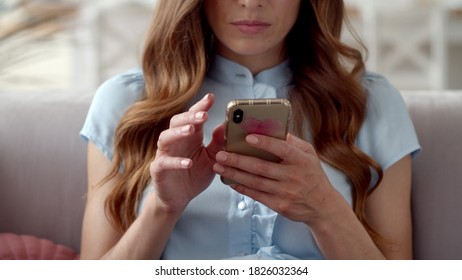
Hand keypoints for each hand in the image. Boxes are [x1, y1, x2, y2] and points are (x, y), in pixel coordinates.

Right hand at [149, 93, 224, 213]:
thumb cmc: (194, 175)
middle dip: (190, 116)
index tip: (211, 97)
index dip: (200, 106)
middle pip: (177, 122)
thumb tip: (225, 126)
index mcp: (190, 136)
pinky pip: (164, 162)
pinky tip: (187, 163)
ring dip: (178, 132)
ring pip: (166, 137)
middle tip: (203, 114)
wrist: (179, 198)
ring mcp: (165, 154)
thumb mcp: (212, 159)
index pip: (193, 117)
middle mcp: (175, 141)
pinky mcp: (158, 169)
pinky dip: (175, 161)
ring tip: (191, 130)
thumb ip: (218, 144)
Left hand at [213, 133, 332, 223]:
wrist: (322, 206)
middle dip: (238, 160)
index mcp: (300, 160)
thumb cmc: (313, 175)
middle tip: (221, 154)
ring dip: (234, 173)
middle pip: (261, 167)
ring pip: (255, 182)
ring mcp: (285, 192)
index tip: (248, 138)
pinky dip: (241, 187)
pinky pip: (256, 195)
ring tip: (219, 166)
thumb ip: (292, 142)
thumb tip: (272, 128)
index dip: (265, 143)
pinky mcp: (279, 205)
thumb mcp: (309, 154)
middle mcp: (292, 176)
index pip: (281, 149)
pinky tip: (230, 180)